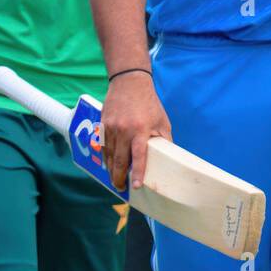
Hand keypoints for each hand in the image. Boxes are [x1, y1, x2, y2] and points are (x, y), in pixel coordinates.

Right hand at [101, 72, 171, 192]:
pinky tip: (109, 164)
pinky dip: (105, 157)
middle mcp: (123, 130)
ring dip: (111, 169)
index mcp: (140, 129)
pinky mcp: (102, 124)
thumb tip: (168, 158)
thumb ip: (164, 140)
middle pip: (119, 160)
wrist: (129, 82)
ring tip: (115, 179)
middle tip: (121, 188)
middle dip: (119, 177)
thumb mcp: (162, 121)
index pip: (139, 156)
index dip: (138, 172)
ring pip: (109, 155)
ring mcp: (110, 127)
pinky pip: (103, 146)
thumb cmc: (149, 104)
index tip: (137, 186)